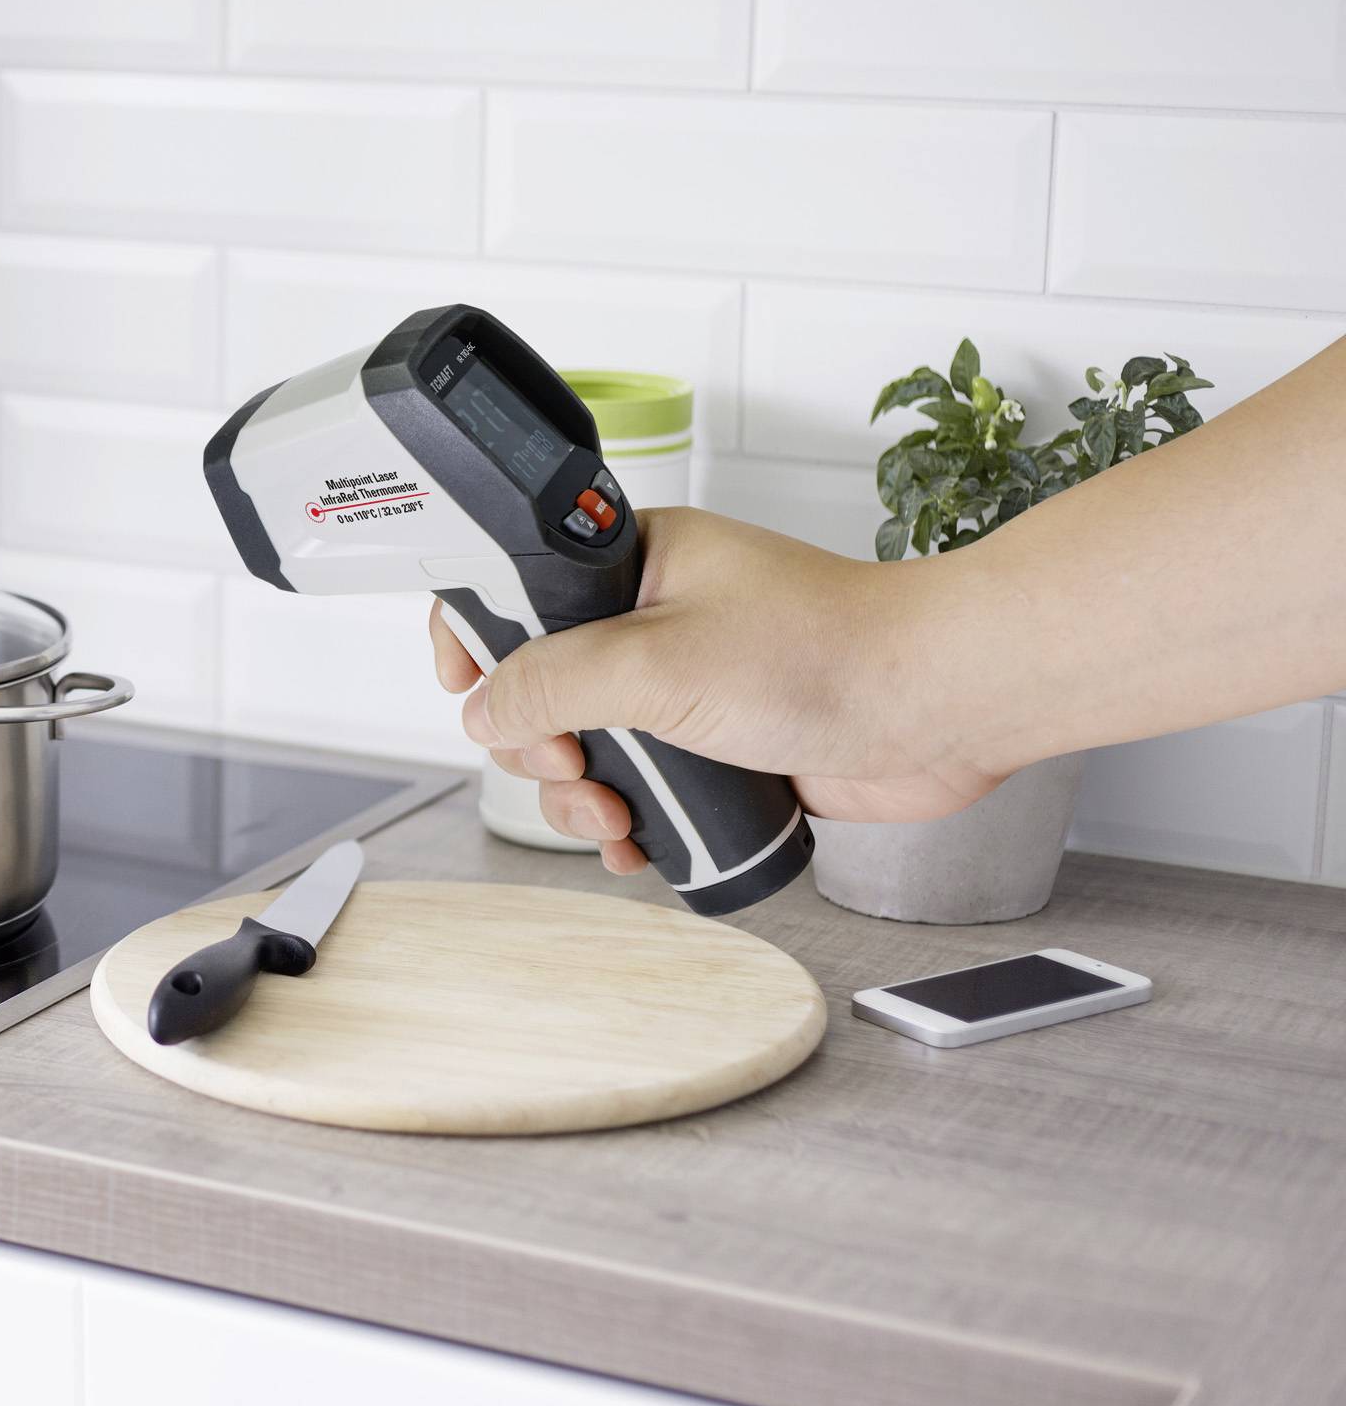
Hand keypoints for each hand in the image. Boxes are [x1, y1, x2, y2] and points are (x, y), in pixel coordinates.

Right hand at [429, 508, 1005, 874]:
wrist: (941, 707)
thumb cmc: (831, 651)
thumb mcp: (658, 662)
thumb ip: (554, 683)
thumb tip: (482, 708)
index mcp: (635, 561)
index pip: (519, 583)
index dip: (478, 634)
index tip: (463, 683)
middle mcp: (654, 618)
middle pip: (541, 685)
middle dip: (538, 746)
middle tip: (568, 768)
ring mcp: (686, 685)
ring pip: (586, 747)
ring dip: (582, 796)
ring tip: (613, 819)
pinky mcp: (719, 744)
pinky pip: (643, 785)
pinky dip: (630, 820)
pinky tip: (639, 844)